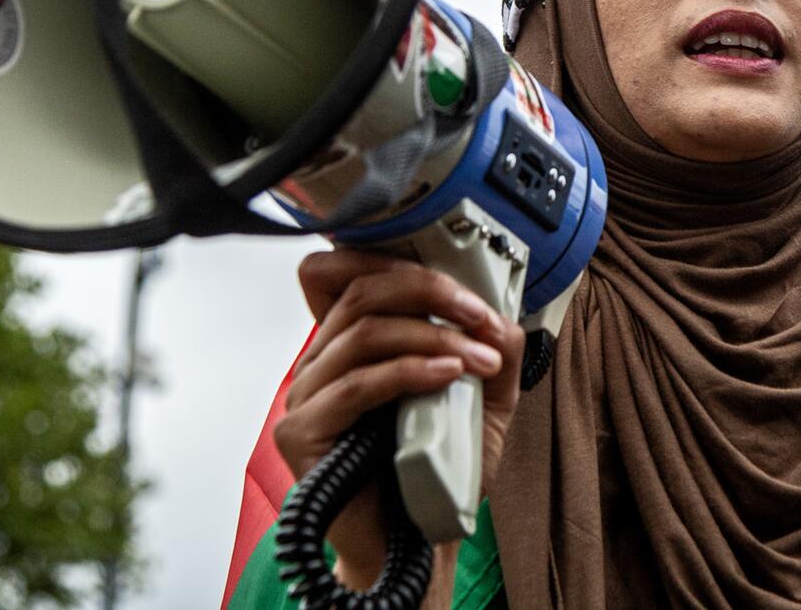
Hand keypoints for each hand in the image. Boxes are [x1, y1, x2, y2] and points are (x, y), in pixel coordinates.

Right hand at [273, 249, 525, 591]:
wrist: (419, 539)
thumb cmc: (438, 469)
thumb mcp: (482, 397)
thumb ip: (491, 349)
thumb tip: (499, 313)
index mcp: (351, 343)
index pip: (348, 272)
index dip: (400, 262)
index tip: (464, 285)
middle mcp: (321, 362)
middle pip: (362, 291)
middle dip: (430, 292)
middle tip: (479, 313)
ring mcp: (305, 395)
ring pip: (364, 333)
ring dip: (432, 336)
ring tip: (478, 359)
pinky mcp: (301, 433)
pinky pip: (355, 385)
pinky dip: (408, 372)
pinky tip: (448, 375)